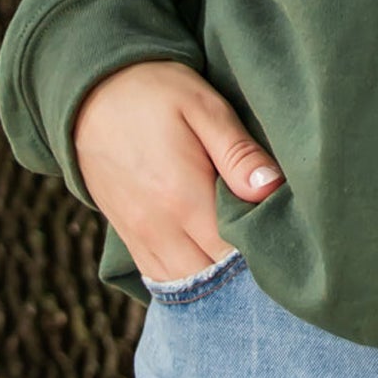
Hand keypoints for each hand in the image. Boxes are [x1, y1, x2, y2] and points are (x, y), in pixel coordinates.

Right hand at [70, 60, 285, 283]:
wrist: (91, 93)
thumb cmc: (156, 93)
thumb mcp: (204, 107)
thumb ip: (238, 153)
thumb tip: (272, 189)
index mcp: (183, 197)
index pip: (235, 252)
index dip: (265, 248)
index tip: (286, 233)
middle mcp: (158, 228)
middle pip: (212, 276)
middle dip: (244, 268)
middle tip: (270, 242)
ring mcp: (139, 237)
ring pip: (185, 284)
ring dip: (215, 276)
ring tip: (243, 250)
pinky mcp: (127, 237)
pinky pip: (159, 278)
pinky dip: (187, 277)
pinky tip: (208, 257)